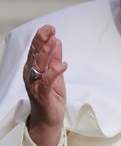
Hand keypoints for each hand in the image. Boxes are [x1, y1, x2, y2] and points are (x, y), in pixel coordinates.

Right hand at [23, 25, 66, 145]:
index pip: (36, 49)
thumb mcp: (55, 72)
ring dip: (46, 52)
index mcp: (34, 67)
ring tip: (54, 42)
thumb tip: (56, 40)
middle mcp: (32, 74)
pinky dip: (54, 72)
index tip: (50, 27)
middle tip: (50, 29)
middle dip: (42, 40)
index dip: (42, 37)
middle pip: (35, 54)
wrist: (49, 118)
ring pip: (39, 65)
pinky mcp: (42, 94)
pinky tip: (63, 65)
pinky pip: (46, 82)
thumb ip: (55, 57)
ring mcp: (35, 84)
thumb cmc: (51, 95)